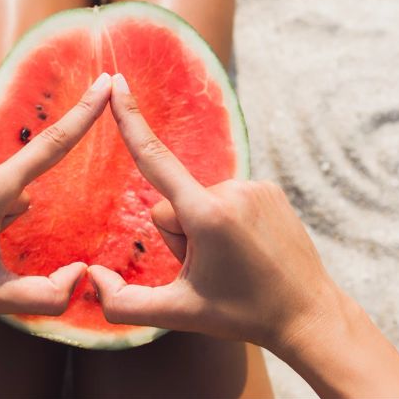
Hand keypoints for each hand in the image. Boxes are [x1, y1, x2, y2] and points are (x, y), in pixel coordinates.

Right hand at [88, 74, 341, 351]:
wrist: (308, 314)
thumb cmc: (242, 315)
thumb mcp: (179, 314)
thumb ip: (124, 303)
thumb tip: (90, 279)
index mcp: (206, 215)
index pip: (155, 158)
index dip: (130, 120)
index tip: (118, 83)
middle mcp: (231, 190)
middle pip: (172, 204)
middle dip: (179, 235)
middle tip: (210, 269)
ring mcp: (254, 186)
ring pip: (198, 201)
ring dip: (203, 229)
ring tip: (233, 261)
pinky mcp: (269, 188)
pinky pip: (224, 197)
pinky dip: (225, 220)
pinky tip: (247, 247)